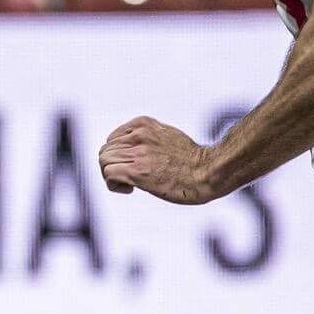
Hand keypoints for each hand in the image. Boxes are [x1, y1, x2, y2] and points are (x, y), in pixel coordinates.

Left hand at [99, 116, 218, 203]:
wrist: (209, 172)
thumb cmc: (194, 160)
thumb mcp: (169, 136)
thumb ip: (149, 137)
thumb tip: (132, 148)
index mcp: (144, 124)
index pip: (112, 139)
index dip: (118, 155)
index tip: (132, 165)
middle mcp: (138, 135)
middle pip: (105, 151)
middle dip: (113, 166)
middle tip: (129, 178)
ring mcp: (137, 153)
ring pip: (104, 162)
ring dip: (112, 176)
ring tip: (130, 184)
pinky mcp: (137, 171)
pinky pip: (108, 174)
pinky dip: (113, 184)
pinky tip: (130, 189)